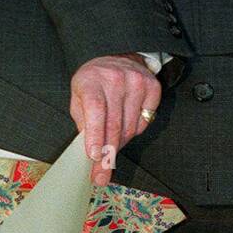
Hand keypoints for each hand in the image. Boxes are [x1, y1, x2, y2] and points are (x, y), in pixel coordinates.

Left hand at [69, 52, 161, 185]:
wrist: (118, 57)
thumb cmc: (94, 83)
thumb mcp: (79, 97)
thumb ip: (82, 122)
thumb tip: (92, 153)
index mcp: (92, 81)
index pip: (96, 111)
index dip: (95, 135)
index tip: (95, 156)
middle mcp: (116, 79)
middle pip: (114, 124)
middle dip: (108, 154)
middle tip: (102, 174)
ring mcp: (137, 82)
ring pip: (130, 128)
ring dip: (119, 143)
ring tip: (111, 144)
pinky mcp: (153, 88)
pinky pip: (144, 122)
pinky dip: (134, 131)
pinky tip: (126, 123)